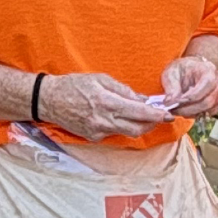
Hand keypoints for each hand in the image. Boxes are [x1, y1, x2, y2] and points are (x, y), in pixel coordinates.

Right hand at [38, 71, 173, 140]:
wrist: (49, 100)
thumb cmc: (74, 85)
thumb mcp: (100, 79)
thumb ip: (123, 90)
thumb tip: (142, 99)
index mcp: (107, 102)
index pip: (139, 112)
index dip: (156, 115)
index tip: (168, 114)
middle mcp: (104, 120)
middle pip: (137, 128)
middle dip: (151, 124)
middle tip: (159, 116)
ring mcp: (98, 131)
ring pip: (127, 133)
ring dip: (137, 126)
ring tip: (141, 115)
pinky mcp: (93, 138)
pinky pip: (113, 133)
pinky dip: (120, 126)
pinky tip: (116, 117)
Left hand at [160, 53, 217, 116]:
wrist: (191, 69)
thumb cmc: (182, 69)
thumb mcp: (171, 73)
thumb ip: (171, 87)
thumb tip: (171, 101)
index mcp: (209, 70)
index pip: (205, 86)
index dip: (190, 97)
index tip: (176, 102)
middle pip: (207, 101)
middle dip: (188, 108)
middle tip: (173, 110)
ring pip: (208, 109)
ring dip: (191, 112)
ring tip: (178, 109)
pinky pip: (208, 113)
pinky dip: (196, 114)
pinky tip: (186, 109)